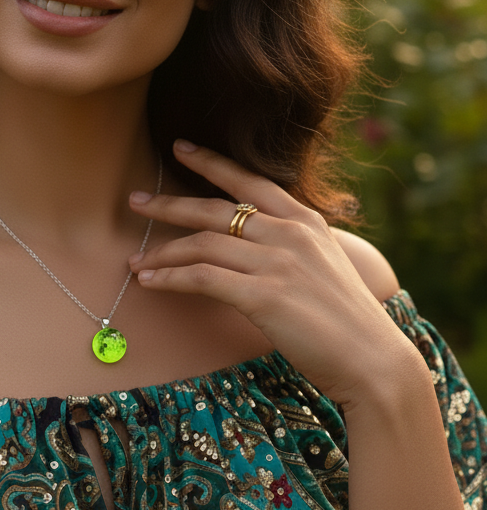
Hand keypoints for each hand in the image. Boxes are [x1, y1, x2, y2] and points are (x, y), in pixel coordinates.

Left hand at [128, 141, 419, 411]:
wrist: (374, 361)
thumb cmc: (348, 321)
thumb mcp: (326, 265)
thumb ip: (293, 246)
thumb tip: (254, 243)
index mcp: (306, 221)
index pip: (249, 180)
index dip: (211, 162)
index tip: (180, 148)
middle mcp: (289, 233)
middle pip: (214, 208)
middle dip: (169, 204)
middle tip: (136, 201)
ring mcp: (276, 262)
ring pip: (202, 244)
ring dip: (161, 252)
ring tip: (134, 260)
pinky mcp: (263, 295)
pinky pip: (202, 278)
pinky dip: (170, 278)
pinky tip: (150, 282)